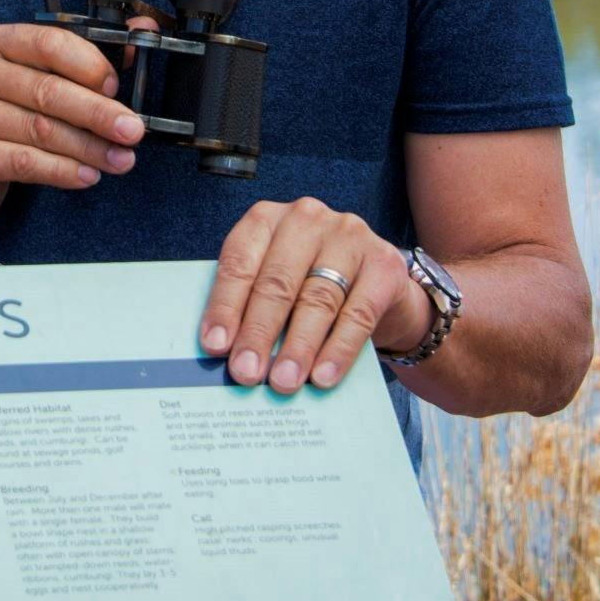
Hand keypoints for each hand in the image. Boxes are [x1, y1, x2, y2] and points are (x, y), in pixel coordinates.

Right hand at [0, 23, 148, 229]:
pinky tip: (87, 176)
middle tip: (133, 130)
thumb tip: (142, 34)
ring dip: (90, 148)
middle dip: (100, 114)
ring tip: (120, 159)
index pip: (49, 43)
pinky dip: (64, 171)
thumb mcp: (32, 82)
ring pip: (42, 130)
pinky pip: (26, 161)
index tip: (118, 88)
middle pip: (49, 91)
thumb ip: (82, 61)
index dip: (89, 65)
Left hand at [200, 200, 431, 395]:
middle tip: (246, 372)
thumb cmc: (311, 286)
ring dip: (298, 346)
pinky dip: (338, 350)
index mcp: (267, 219)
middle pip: (278, 281)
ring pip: (318, 299)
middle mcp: (307, 219)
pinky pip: (358, 314)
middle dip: (259, 332)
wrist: (379, 288)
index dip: (225, 304)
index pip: (239, 260)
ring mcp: (349, 237)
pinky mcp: (384, 264)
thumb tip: (227, 355)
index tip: (215, 346)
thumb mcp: (278, 284)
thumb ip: (251, 306)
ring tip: (283, 381)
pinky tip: (323, 376)